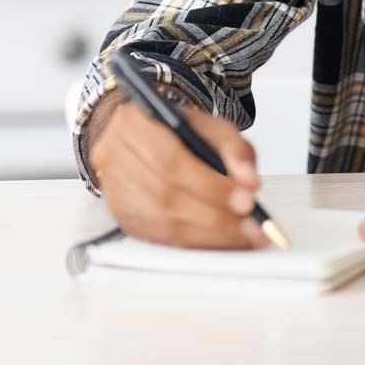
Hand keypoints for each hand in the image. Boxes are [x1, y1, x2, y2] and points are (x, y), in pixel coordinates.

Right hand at [88, 92, 265, 248]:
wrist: (149, 139)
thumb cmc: (179, 133)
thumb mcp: (212, 127)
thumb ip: (235, 149)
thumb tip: (249, 181)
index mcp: (134, 122)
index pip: (171, 160)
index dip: (209, 185)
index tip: (245, 200)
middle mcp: (114, 155)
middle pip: (166, 194)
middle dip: (214, 215)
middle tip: (250, 224)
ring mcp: (114, 189)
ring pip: (162, 221)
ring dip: (208, 234)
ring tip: (243, 235)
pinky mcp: (123, 216)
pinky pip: (159, 237)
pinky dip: (194, 242)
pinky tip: (221, 240)